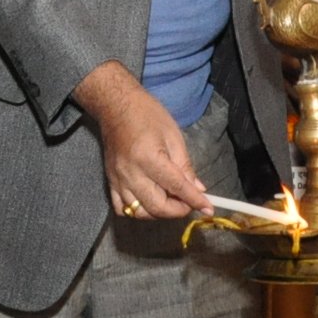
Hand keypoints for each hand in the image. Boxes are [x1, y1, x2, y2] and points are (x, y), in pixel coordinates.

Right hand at [74, 61, 209, 218]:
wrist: (115, 105)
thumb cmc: (147, 114)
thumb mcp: (173, 135)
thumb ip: (184, 165)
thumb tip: (198, 189)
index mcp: (149, 158)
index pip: (176, 187)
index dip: (194, 200)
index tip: (208, 209)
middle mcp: (131, 173)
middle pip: (157, 206)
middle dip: (178, 210)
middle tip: (189, 203)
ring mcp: (118, 179)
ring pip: (139, 212)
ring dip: (159, 213)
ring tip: (170, 201)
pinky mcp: (110, 181)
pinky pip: (121, 208)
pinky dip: (137, 211)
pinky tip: (148, 201)